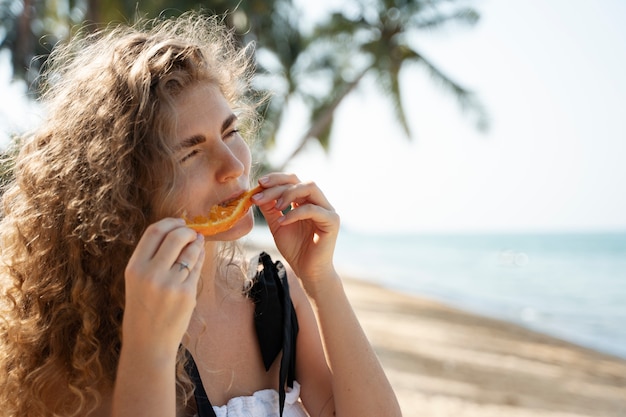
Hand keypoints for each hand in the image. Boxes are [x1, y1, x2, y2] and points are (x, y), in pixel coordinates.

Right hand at [123, 218, 204, 357]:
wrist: (148, 342)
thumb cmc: (143, 308)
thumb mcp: (138, 280)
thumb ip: (153, 256)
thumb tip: (179, 231)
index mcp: (134, 268)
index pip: (154, 232)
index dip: (170, 222)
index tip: (179, 222)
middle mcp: (151, 273)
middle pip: (175, 236)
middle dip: (187, 230)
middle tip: (191, 232)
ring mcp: (170, 284)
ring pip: (190, 250)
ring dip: (197, 242)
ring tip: (197, 242)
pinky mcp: (187, 293)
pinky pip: (197, 266)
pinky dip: (200, 257)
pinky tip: (199, 255)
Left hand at [252, 173, 339, 285]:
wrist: (308, 271)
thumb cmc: (295, 249)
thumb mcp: (277, 224)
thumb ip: (270, 208)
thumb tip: (257, 191)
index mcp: (307, 201)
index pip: (293, 180)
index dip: (275, 179)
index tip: (258, 183)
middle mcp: (319, 202)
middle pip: (300, 181)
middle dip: (278, 184)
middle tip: (260, 192)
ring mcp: (327, 210)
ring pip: (310, 188)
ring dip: (289, 194)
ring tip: (276, 207)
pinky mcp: (332, 221)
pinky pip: (313, 209)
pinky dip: (295, 213)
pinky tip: (282, 222)